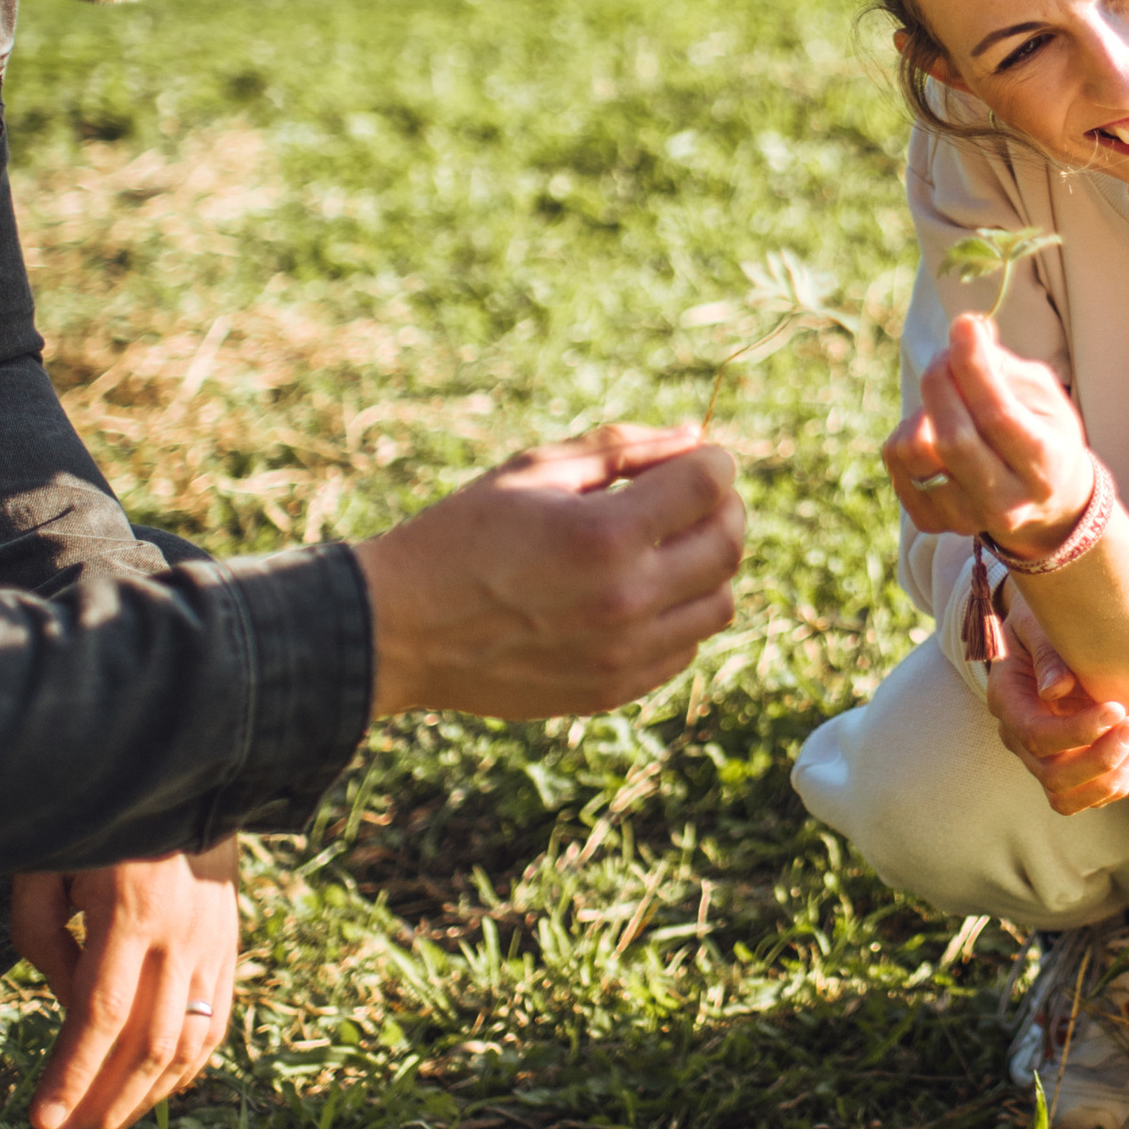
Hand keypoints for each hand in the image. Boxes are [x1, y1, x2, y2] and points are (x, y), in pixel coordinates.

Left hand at [11, 838, 241, 1128]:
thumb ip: (45, 942)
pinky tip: (149, 1097)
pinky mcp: (230, 947)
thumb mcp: (49, 867)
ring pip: (187, 1046)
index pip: (101, 1015)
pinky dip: (183, 1072)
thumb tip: (68, 1012)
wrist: (185, 777)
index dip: (71, 1075)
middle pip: (148, 1045)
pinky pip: (214, 1026)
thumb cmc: (97, 821)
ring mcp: (216, 942)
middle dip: (102, 1107)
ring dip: (142, 1101)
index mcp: (133, 909)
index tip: (40, 1123)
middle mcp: (185, 933)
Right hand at [355, 425, 744, 719]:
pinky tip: (642, 593)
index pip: (709, 485)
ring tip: (670, 546)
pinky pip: (685, 647)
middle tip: (698, 497)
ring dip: (709, 566)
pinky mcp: (613, 690)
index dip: (715, 460)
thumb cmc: (462, 534)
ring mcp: (623, 654)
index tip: (703, 457)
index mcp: (604, 535)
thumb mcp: (534, 470)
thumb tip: (693, 437)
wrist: (400, 629)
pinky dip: (681, 614)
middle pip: (728, 545)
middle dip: (725, 508)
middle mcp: (625, 600)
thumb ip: (622, 449)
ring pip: (720, 603)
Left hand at [883, 313, 1097, 558]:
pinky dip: (909, 433)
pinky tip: (934, 430)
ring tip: (946, 403)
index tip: (963, 326)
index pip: (997, 415)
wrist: (1046, 503)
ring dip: (923, 409)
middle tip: (948, 356)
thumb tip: (967, 332)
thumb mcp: (1044, 397)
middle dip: (940, 380)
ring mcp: (966, 517)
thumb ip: (1006, 367)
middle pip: (951, 437)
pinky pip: (897, 463)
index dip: (973, 365)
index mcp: (1044, 466)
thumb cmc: (1045, 433)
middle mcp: (1005, 502)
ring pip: (914, 450)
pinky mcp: (933, 521)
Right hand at [987, 591, 1128, 814]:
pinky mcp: (1064, 765)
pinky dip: (1114, 785)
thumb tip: (1055, 689)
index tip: (1117, 708)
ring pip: (1065, 798)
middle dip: (1099, 758)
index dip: (1078, 731)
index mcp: (1007, 699)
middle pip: (1051, 775)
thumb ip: (1048, 653)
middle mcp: (1017, 736)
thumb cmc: (1043, 623)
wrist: (1044, 633)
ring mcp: (1039, 756)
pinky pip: (1086, 797)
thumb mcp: (1040, 625)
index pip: (1035, 734)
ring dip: (1106, 780)